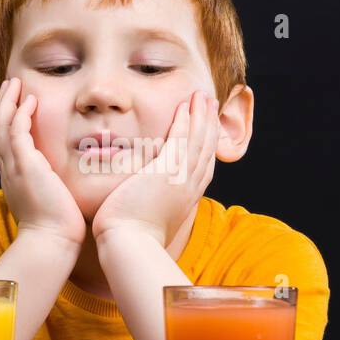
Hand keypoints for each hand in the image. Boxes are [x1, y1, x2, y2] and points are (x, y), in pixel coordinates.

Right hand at [0, 76, 86, 247]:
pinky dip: (21, 113)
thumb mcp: (49, 201)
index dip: (4, 120)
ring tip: (14, 84)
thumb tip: (61, 181)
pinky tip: (31, 100)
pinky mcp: (24, 165)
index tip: (13, 105)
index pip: (2, 142)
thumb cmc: (57, 227)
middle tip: (8, 86)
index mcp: (12, 177)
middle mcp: (8, 170)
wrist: (52, 241)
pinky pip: (17, 131)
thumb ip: (50, 186)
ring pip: (2, 125)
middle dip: (1, 105)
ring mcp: (14, 167)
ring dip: (8, 102)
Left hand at [91, 89, 219, 247]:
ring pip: (198, 140)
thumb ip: (152, 205)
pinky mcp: (168, 171)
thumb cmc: (131, 236)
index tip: (207, 127)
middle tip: (210, 104)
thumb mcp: (150, 218)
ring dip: (201, 116)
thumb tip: (144, 203)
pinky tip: (185, 106)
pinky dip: (186, 121)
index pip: (203, 165)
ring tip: (202, 97)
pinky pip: (181, 139)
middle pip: (206, 149)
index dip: (207, 143)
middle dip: (209, 125)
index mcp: (187, 197)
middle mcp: (189, 186)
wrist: (129, 243)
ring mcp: (181, 178)